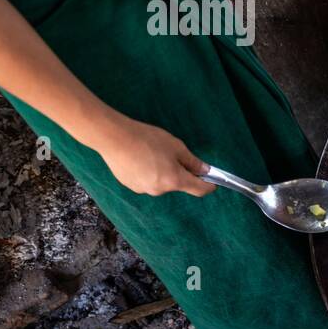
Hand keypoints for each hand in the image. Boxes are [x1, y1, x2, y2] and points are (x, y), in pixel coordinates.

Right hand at [94, 116, 214, 196]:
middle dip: (180, 172)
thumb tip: (204, 170)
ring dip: (163, 172)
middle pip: (178, 184)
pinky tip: (140, 158)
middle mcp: (159, 190)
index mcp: (174, 180)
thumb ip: (193, 162)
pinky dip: (148, 172)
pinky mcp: (130, 185)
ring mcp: (143, 189)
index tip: (213, 182)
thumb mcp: (176, 147)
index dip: (208, 186)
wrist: (114, 138)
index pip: (199, 190)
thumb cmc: (147, 140)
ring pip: (161, 182)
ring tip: (152, 153)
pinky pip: (147, 180)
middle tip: (173, 154)